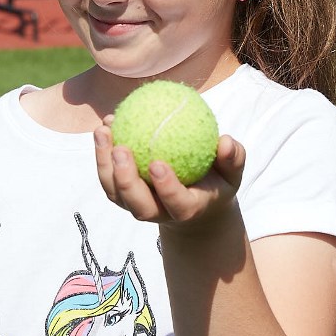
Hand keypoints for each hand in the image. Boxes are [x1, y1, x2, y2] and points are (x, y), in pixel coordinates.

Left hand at [93, 115, 245, 228]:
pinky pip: (108, 176)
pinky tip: (106, 124)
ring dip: (104, 163)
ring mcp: (137, 205)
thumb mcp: (231, 174)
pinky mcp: (122, 196)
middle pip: (138, 205)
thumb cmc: (215, 183)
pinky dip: (102, 152)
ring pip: (115, 192)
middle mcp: (159, 212)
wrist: (194, 205)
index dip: (166, 188)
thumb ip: (233, 158)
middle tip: (121, 148)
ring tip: (103, 129)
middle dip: (126, 180)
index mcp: (187, 209)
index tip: (158, 163)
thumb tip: (226, 141)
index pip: (176, 203)